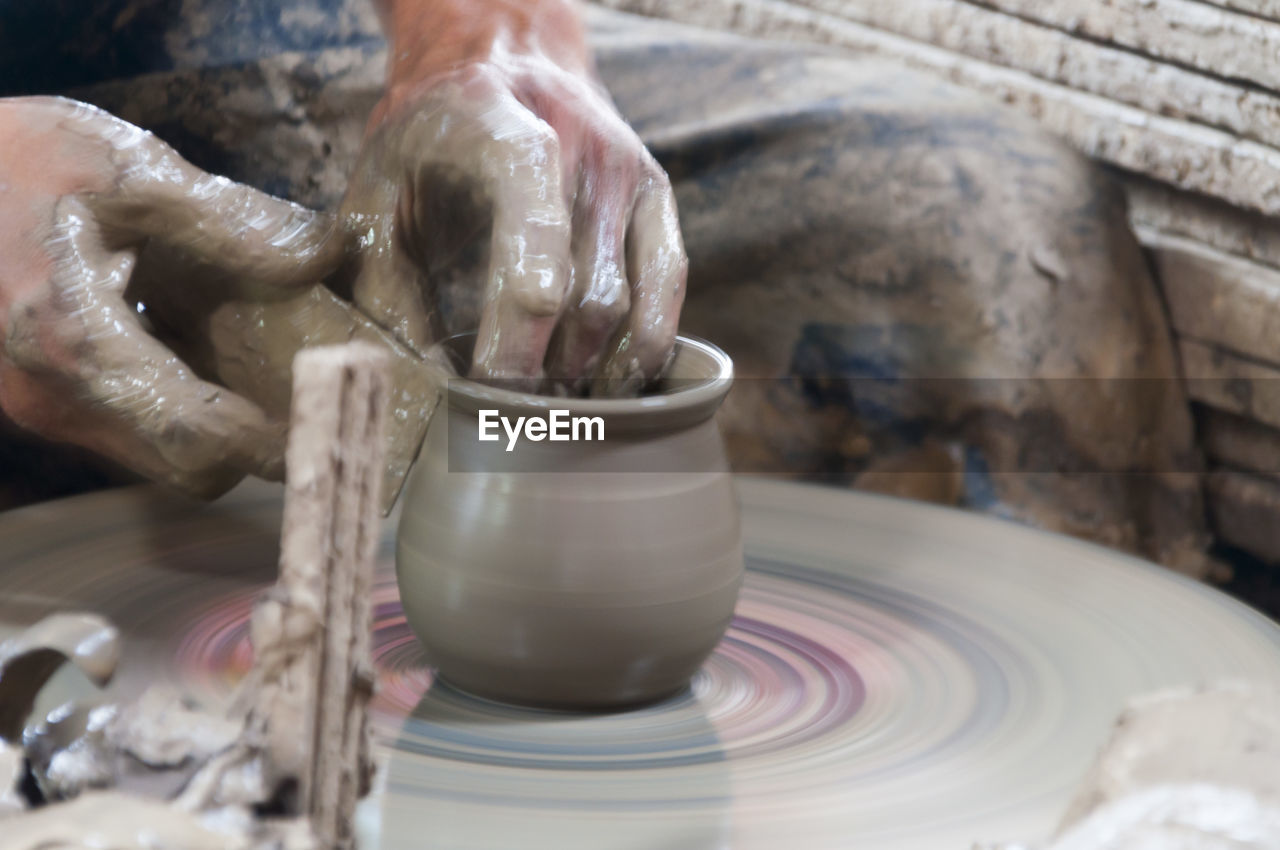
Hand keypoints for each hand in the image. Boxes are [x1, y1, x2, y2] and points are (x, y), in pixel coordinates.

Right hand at [0, 97, 340, 496]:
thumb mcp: (120, 165)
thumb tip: (327, 255)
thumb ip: (229, 220)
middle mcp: (51, 398)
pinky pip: (130, 430)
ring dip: (221, 425)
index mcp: (72, 342)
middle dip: (257, 442)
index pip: (197, 439)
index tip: (335, 418)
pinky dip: (180, 406)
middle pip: (187, 467)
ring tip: (270, 363)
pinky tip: (205, 345)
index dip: (273, 442)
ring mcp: (39, 407)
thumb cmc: (8, 158)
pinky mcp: (38, 399)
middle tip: (313, 389)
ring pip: (159, 457)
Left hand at [338, 0, 686, 393]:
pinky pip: (670, 285)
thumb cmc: (428, 135)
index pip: (531, 246)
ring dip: (594, 371)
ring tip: (554, 407)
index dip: (515, 336)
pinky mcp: (656, 191)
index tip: (487, 391)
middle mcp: (579, 146)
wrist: (500, 56)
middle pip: (584, 298)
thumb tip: (419, 380)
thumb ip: (385, 282)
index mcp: (499, 129)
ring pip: (628, 305)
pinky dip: (648, 345)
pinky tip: (614, 380)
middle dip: (548, 373)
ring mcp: (627, 169)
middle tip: (510, 416)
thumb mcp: (376, 192)